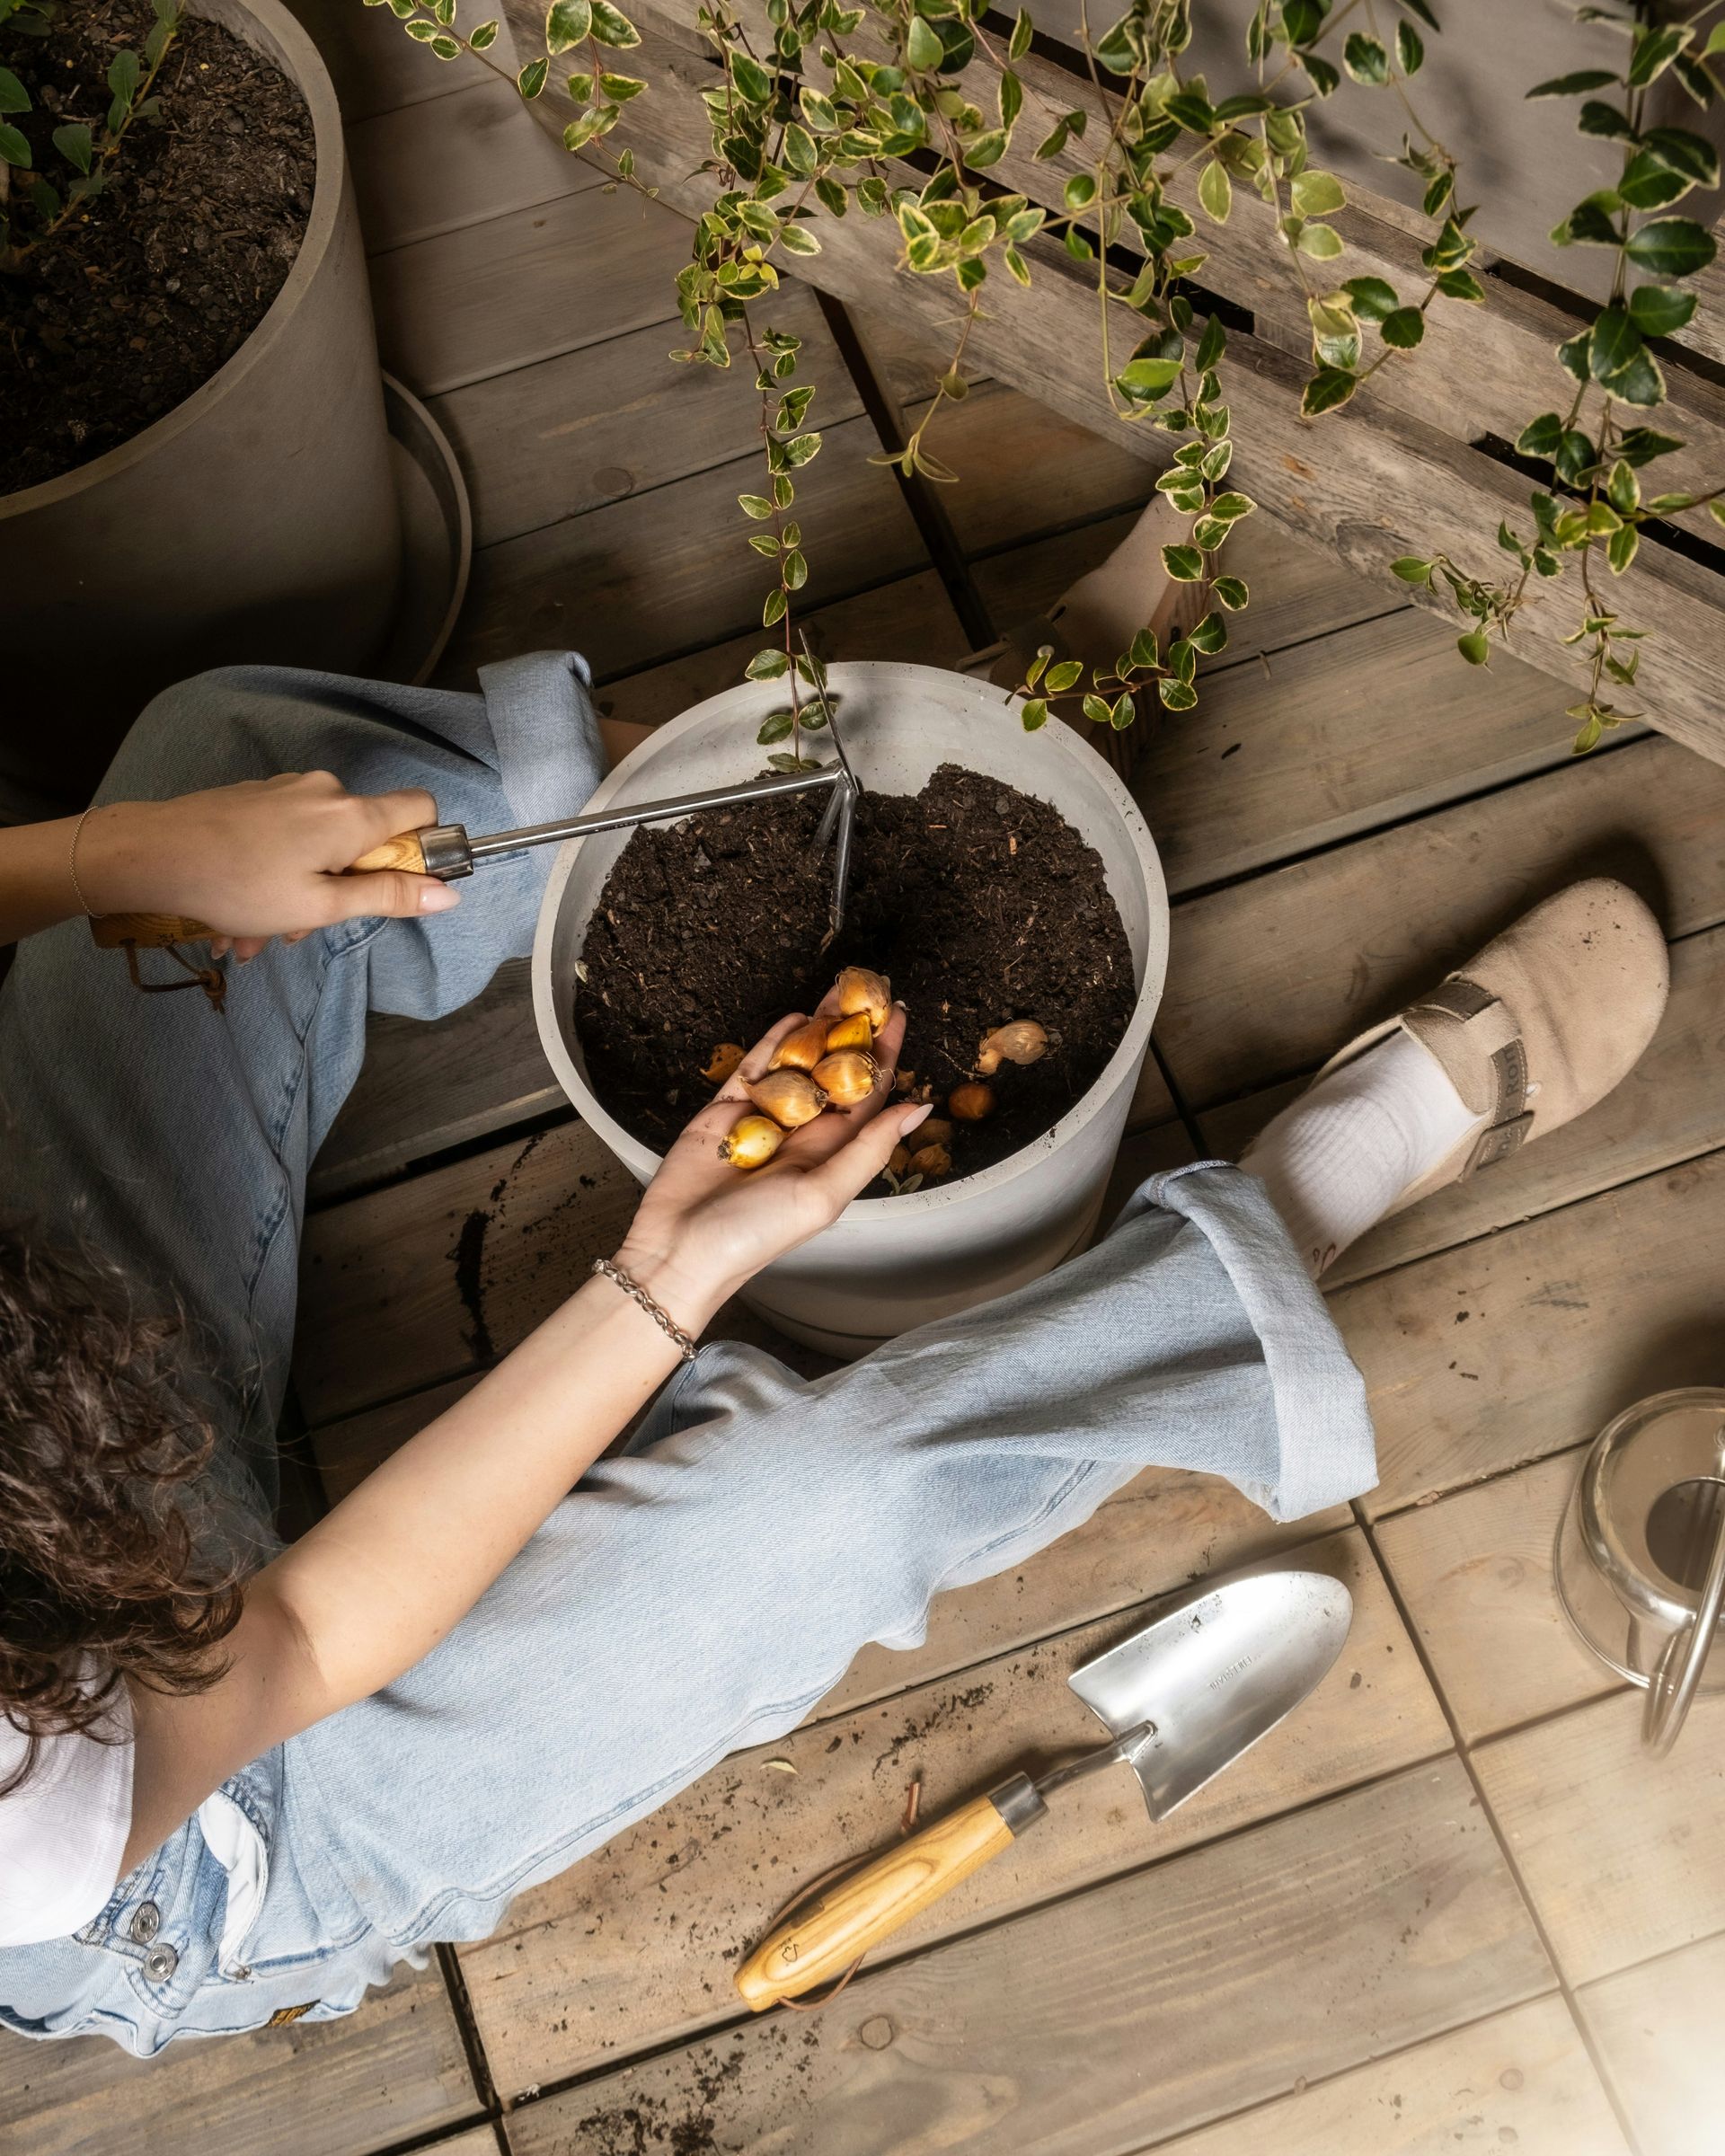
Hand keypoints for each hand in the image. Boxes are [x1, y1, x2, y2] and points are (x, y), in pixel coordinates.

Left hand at [76, 772, 458, 959]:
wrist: (150, 854)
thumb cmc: (239, 885)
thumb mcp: (319, 906)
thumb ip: (386, 896)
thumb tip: (448, 894)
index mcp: (351, 815)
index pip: (420, 808)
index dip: (421, 848)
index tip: (394, 885)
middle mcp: (325, 791)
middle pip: (363, 838)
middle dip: (342, 888)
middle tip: (301, 930)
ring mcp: (287, 791)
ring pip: (318, 845)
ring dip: (300, 893)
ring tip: (256, 935)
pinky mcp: (255, 798)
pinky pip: (285, 838)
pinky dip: (274, 875)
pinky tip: (237, 914)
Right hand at [613, 993, 932, 1333]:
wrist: (680, 1248)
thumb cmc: (756, 1234)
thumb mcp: (823, 1194)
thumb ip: (869, 1149)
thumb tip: (919, 1111)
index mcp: (831, 1153)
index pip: (868, 1094)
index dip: (885, 1055)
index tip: (899, 1015)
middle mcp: (802, 1132)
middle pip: (836, 1070)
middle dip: (852, 1030)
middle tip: (869, 987)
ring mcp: (763, 1117)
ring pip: (798, 1062)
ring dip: (817, 1028)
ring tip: (839, 988)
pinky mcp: (725, 1109)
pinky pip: (755, 1068)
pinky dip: (774, 1042)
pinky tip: (796, 1016)